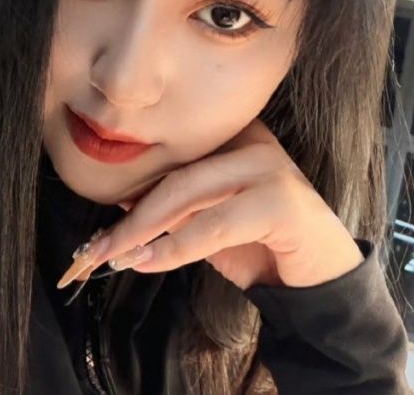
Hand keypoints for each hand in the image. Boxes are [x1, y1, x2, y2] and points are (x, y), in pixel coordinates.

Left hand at [58, 117, 364, 290]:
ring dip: (142, 229)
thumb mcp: (207, 219)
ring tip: (112, 255)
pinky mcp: (281, 200)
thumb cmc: (259, 243)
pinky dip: (175, 247)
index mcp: (232, 135)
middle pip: (175, 174)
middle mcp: (251, 140)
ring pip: (189, 194)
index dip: (131, 187)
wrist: (319, 278)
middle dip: (131, 214)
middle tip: (94, 247)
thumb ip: (174, 204)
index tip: (99, 223)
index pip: (171, 155)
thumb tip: (118, 198)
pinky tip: (149, 262)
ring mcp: (268, 166)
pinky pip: (214, 225)